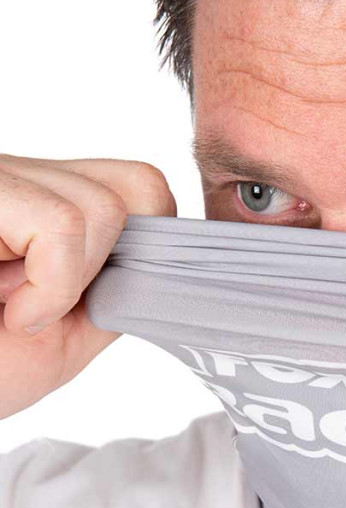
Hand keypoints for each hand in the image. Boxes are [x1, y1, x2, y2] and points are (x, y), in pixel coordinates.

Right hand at [0, 153, 176, 419]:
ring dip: (67, 286)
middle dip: (104, 270)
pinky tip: (7, 311)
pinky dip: (51, 287)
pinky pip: (60, 224)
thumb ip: (117, 285)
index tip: (83, 303)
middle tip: (40, 307)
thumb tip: (168, 256)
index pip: (140, 185)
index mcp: (40, 202)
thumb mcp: (69, 333)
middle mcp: (14, 174)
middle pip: (137, 186)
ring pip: (101, 208)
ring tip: (10, 310)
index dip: (139, 249)